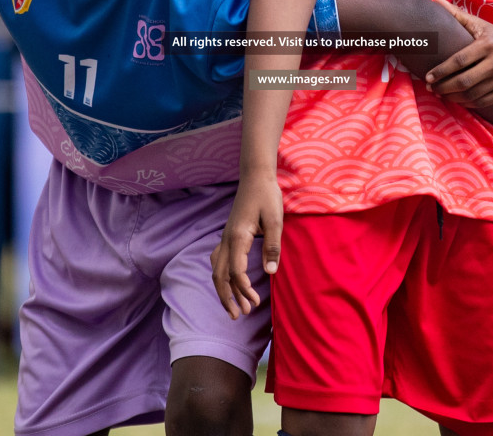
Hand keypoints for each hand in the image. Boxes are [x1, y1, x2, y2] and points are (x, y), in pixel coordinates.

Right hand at [210, 174, 281, 319]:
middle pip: (219, 275)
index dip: (243, 290)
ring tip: (234, 308)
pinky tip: (229, 285)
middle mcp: (227, 239)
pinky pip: (219, 261)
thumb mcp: (276, 221)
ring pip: (216, 269)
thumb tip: (271, 273)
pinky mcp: (228, 236)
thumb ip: (272, 247)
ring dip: (223, 290)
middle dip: (227, 298)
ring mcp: (225, 237)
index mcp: (238, 237)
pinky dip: (222, 277)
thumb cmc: (267, 196)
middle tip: (239, 316)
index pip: (236, 271)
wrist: (255, 176)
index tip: (255, 302)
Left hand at [425, 0, 492, 108]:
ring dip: (452, 97)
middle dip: (443, 87)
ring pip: (472, 95)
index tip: (427, 76)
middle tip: (430, 88)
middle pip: (464, 81)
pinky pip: (483, 102)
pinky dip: (467, 103)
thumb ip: (456, 14)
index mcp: (487, 45)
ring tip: (440, 93)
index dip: (441, 71)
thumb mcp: (478, 23)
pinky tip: (456, 99)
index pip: (459, 61)